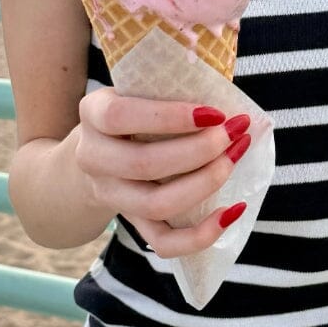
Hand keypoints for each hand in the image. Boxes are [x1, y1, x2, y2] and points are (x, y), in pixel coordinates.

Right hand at [74, 89, 250, 258]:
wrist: (99, 153)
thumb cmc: (134, 112)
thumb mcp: (139, 89)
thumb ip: (171, 84)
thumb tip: (224, 87)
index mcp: (93, 114)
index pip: (120, 117)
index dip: (170, 117)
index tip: (214, 112)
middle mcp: (93, 157)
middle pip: (144, 164)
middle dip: (199, 150)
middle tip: (234, 133)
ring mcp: (110, 194)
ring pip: (155, 204)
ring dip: (205, 184)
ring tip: (234, 159)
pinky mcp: (131, 222)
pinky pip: (163, 242)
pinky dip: (201, 235)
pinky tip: (232, 211)